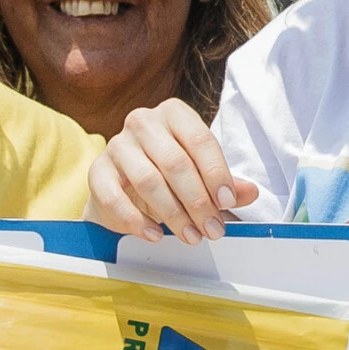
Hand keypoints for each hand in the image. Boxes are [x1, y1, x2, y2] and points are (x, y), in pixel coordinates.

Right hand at [86, 99, 267, 242]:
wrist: (121, 186)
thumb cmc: (167, 174)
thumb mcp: (199, 173)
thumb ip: (225, 183)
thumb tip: (251, 193)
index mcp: (173, 113)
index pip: (199, 139)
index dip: (216, 172)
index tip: (227, 202)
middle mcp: (143, 122)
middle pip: (175, 162)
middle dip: (198, 201)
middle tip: (213, 229)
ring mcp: (117, 145)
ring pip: (148, 180)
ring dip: (173, 214)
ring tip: (191, 236)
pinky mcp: (97, 171)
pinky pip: (115, 197)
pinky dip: (137, 220)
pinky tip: (155, 234)